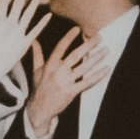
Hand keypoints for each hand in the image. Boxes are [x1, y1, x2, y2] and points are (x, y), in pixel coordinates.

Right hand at [18, 21, 105, 138]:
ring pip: (84, 67)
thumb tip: (33, 40)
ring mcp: (65, 82)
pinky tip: (106, 69)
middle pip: (75, 55)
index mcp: (50, 65)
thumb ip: (37, 54)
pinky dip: (98, 75)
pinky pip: (87, 82)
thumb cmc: (40, 87)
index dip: (68, 38)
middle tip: (99, 36)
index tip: (77, 29)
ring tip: (106, 50)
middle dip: (88, 45)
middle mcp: (58, 72)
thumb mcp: (36, 70)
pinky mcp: (72, 92)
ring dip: (96, 58)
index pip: (60, 48)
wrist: (40, 109)